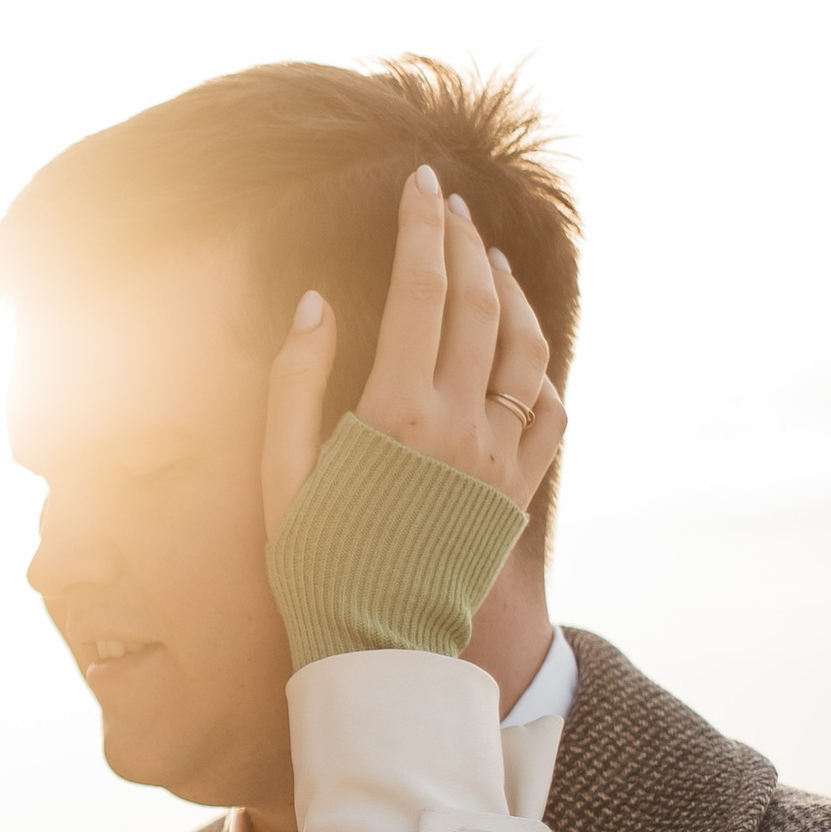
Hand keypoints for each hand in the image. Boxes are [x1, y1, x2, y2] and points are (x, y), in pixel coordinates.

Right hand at [262, 162, 566, 533]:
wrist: (379, 647)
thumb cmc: (314, 564)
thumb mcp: (281, 474)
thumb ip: (295, 383)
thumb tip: (316, 302)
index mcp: (395, 413)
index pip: (420, 290)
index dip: (422, 228)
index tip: (421, 183)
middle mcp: (459, 425)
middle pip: (477, 303)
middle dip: (464, 241)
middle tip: (450, 205)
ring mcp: (499, 457)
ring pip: (526, 348)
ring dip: (511, 293)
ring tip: (491, 260)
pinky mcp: (519, 489)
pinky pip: (549, 409)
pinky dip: (539, 366)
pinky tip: (520, 346)